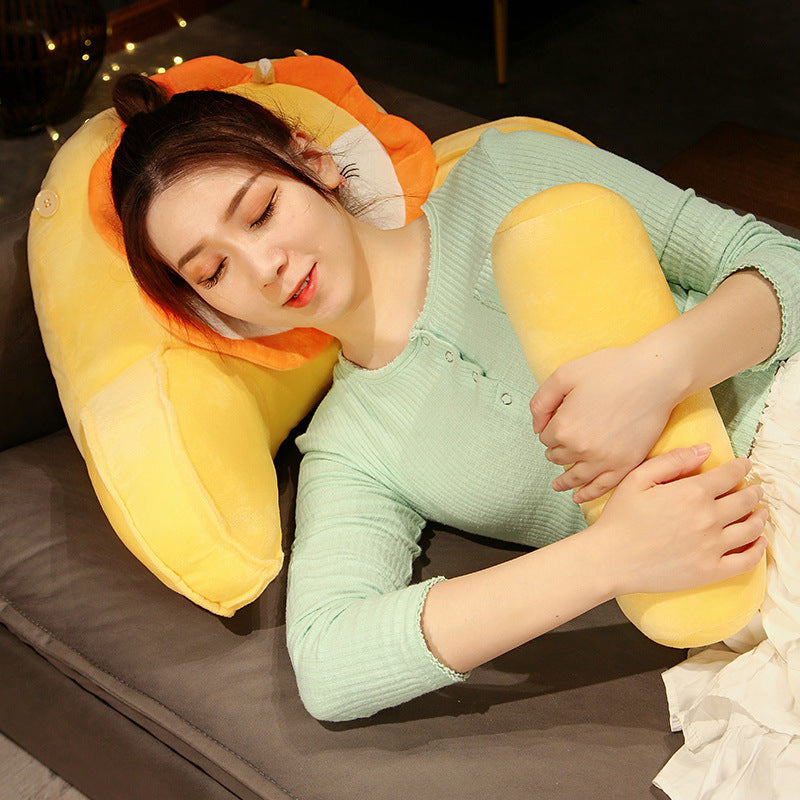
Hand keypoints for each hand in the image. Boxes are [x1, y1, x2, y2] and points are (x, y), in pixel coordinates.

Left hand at [531, 345, 681, 502]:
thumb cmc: (613, 370)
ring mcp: (605, 460)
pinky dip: (588, 494)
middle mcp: (582, 448)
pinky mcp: (626, 464)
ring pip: (575, 476)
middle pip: (558, 457)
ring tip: (558, 485)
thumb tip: (536, 426)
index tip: (559, 423)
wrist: (655, 375)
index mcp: (564, 427)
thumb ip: (541, 402)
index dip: (550, 429)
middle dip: (557, 450)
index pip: (546, 438)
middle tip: (561, 443)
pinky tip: (580, 497)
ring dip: (564, 480)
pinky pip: (601, 487)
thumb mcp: (564, 375)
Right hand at [591, 445, 767, 596]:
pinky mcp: (711, 570)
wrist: (611, 559)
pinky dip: (758, 549)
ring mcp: (712, 546)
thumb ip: (672, 461)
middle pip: (745, 501)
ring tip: (761, 512)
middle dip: (753, 491)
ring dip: (760, 517)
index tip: (744, 465)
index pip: (729, 475)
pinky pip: (746, 560)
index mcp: (692, 493)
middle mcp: (708, 518)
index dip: (740, 467)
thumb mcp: (637, 479)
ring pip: (750, 528)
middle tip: (755, 489)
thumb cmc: (620, 518)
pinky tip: (758, 542)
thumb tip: (704, 449)